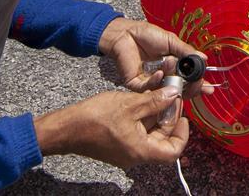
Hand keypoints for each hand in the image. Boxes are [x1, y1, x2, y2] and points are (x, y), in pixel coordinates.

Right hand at [34, 88, 187, 168]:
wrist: (65, 128)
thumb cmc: (94, 119)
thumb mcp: (130, 104)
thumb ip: (155, 101)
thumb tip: (174, 95)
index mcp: (141, 151)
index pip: (173, 151)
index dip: (182, 134)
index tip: (183, 115)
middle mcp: (135, 155)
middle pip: (162, 140)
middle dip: (169, 117)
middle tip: (170, 96)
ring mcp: (126, 150)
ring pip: (150, 134)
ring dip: (155, 114)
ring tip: (157, 93)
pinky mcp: (117, 143)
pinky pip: (137, 131)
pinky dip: (143, 116)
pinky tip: (141, 99)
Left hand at [99, 17, 207, 95]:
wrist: (126, 33)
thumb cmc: (148, 35)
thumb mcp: (171, 41)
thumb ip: (186, 52)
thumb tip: (204, 59)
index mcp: (173, 67)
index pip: (188, 80)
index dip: (198, 85)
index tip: (207, 87)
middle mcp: (164, 77)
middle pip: (180, 90)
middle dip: (189, 88)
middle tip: (195, 83)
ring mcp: (151, 82)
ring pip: (165, 91)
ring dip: (172, 78)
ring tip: (171, 62)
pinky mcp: (137, 85)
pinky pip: (149, 89)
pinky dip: (156, 80)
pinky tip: (159, 72)